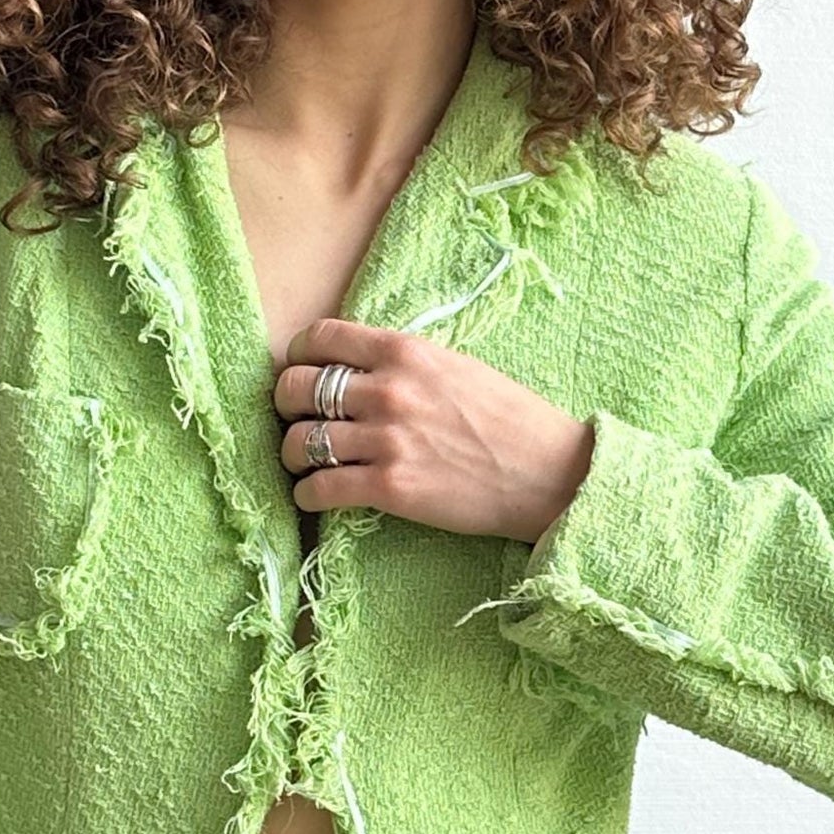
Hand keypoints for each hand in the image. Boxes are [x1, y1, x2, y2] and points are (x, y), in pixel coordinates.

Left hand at [274, 317, 594, 545]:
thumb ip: (401, 363)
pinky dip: (307, 495)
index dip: (298, 356)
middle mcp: (388, 390)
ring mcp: (386, 439)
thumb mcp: (454, 367)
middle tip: (297, 420)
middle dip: (285, 405)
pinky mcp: (389, 487)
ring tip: (303, 462)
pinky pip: (318, 488)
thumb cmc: (508, 419)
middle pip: (295, 387)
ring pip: (298, 441)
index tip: (300, 371)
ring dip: (292, 454)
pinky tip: (315, 496)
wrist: (547, 473)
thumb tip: (353, 367)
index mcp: (404, 351)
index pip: (319, 338)